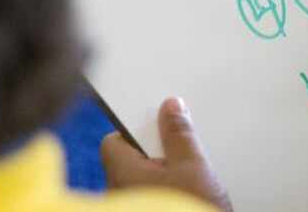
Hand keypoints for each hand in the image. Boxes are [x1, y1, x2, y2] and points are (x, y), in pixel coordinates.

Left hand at [101, 98, 233, 211]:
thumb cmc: (193, 210)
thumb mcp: (194, 166)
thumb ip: (180, 134)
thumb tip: (170, 107)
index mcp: (122, 174)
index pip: (113, 141)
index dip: (136, 128)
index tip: (159, 121)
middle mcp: (117, 194)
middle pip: (129, 159)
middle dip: (155, 150)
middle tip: (181, 149)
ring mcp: (129, 207)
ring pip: (141, 180)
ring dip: (162, 172)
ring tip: (189, 174)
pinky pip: (148, 195)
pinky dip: (165, 189)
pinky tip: (187, 192)